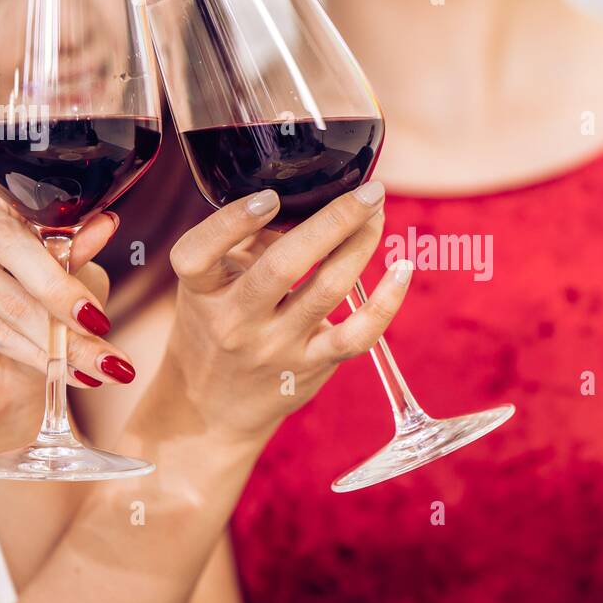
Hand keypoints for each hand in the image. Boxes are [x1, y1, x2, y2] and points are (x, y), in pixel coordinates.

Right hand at [0, 59, 139, 454]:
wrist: (15, 397)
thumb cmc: (52, 328)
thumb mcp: (82, 286)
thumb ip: (84, 252)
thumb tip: (106, 220)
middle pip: (3, 232)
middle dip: (59, 283)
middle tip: (100, 319)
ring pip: (2, 289)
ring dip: (56, 332)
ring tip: (100, 361)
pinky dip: (29, 348)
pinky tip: (57, 367)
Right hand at [130, 182, 410, 449]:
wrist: (211, 411)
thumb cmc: (213, 332)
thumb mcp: (207, 288)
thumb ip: (242, 243)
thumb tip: (298, 201)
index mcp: (200, 294)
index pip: (199, 253)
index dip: (233, 221)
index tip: (270, 196)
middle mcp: (236, 322)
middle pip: (284, 266)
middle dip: (333, 221)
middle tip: (367, 191)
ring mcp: (277, 348)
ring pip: (328, 289)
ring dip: (361, 244)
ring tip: (377, 214)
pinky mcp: (312, 366)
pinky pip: (358, 335)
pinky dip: (386, 301)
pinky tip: (402, 269)